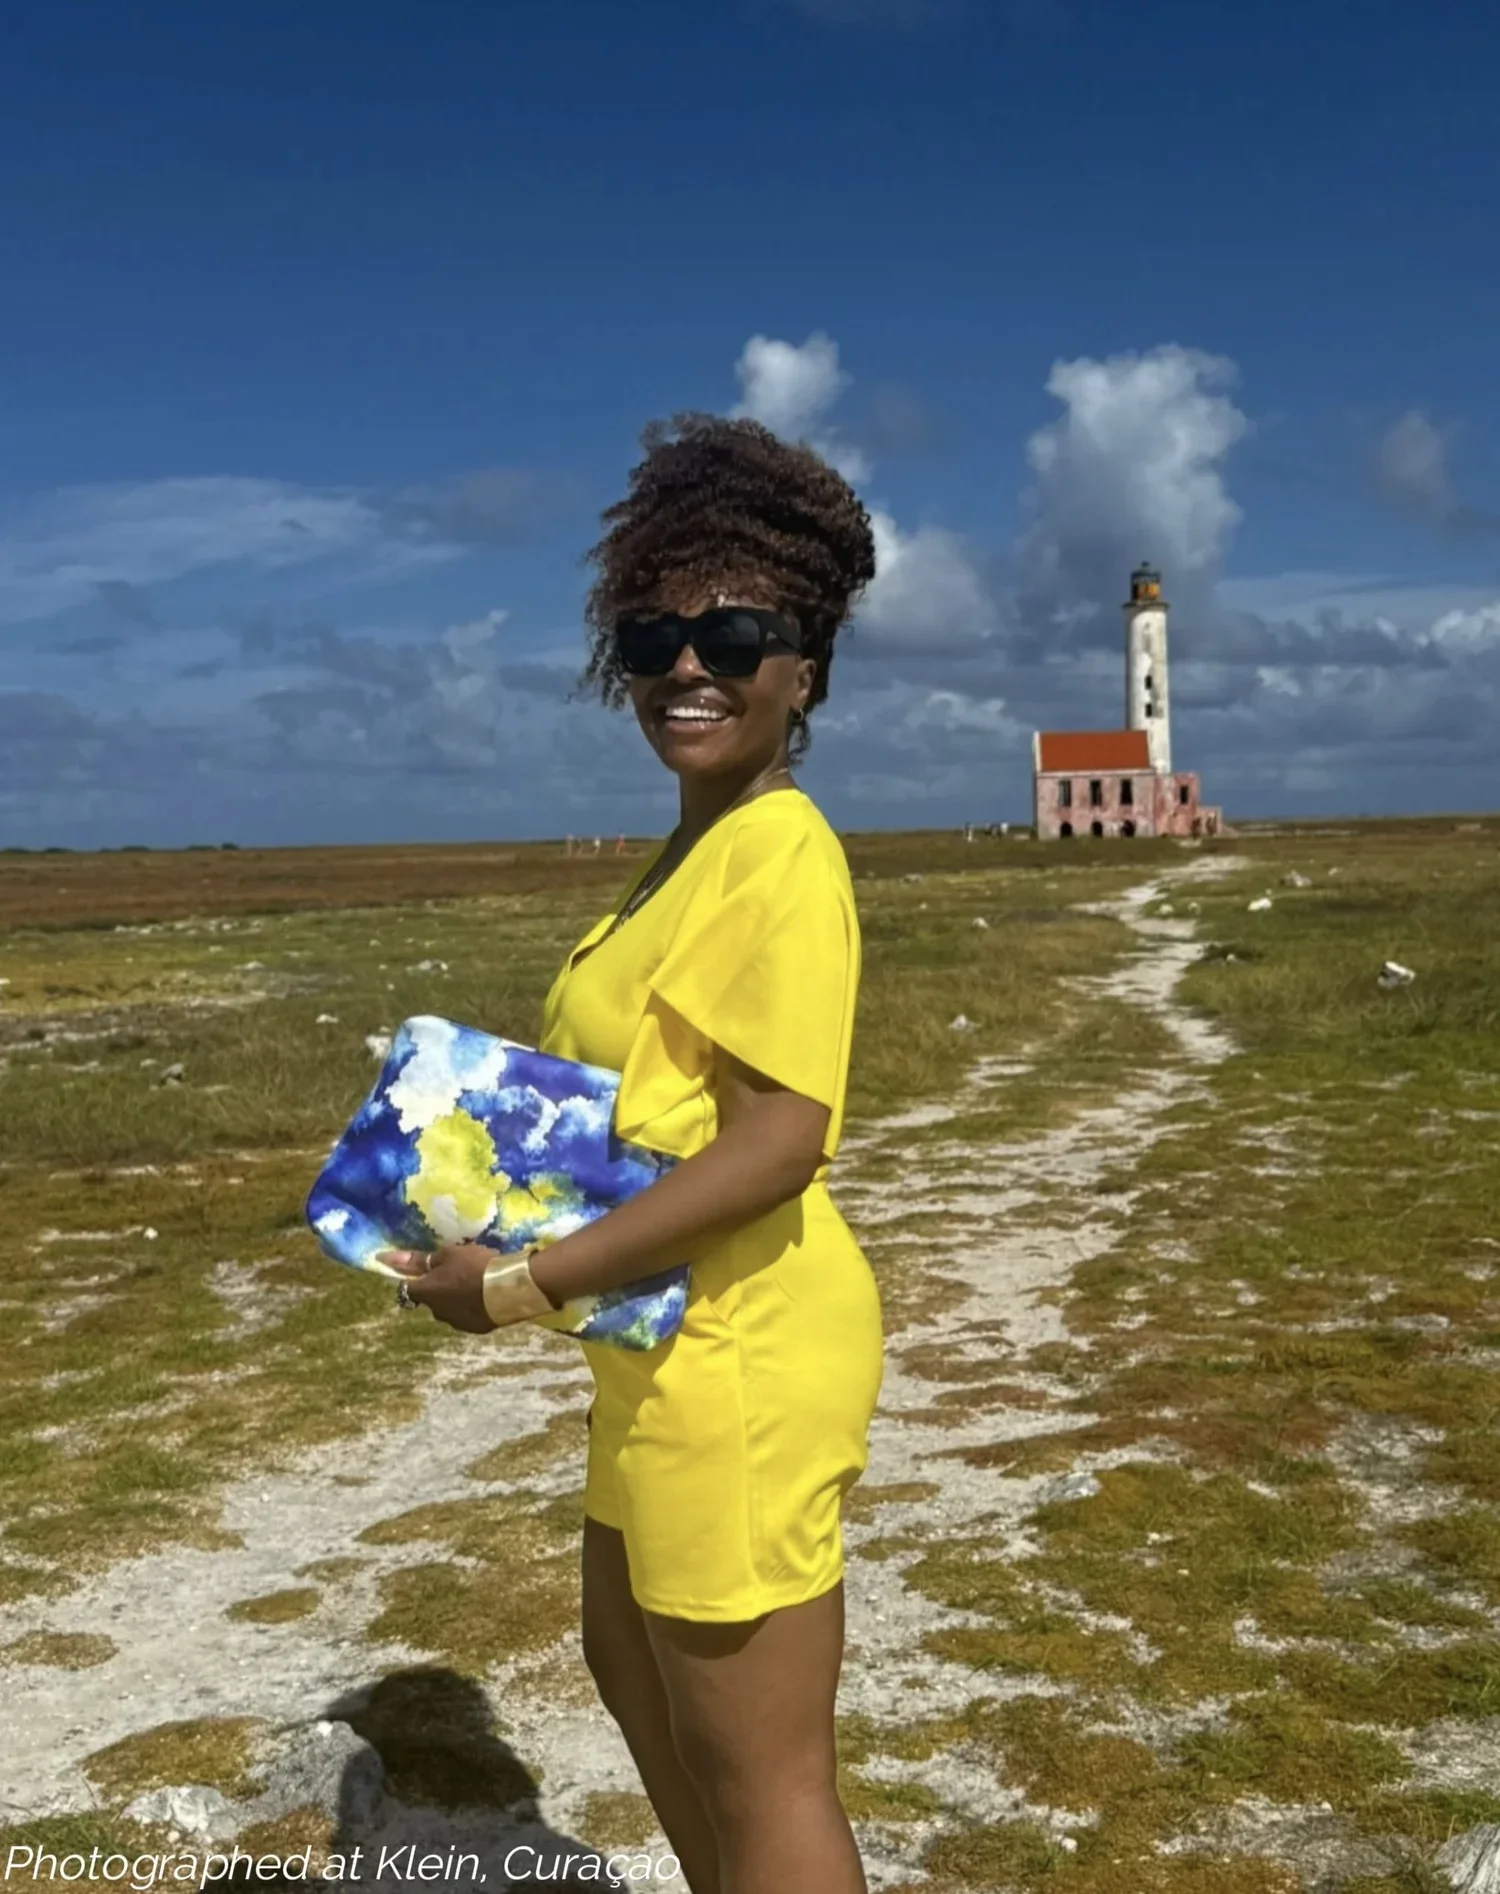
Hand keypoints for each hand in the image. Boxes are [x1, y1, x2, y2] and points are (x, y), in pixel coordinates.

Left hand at [378, 1244, 496, 1332]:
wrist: (509, 1287)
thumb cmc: (475, 1265)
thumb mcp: (448, 1254)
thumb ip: (419, 1259)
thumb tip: (384, 1258)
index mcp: (426, 1292)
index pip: (407, 1288)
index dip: (415, 1279)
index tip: (426, 1270)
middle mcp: (436, 1312)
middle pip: (431, 1299)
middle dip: (439, 1288)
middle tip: (458, 1272)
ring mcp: (456, 1323)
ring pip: (450, 1309)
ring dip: (456, 1298)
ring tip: (476, 1283)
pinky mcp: (475, 1329)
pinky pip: (467, 1316)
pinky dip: (472, 1307)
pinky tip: (486, 1296)